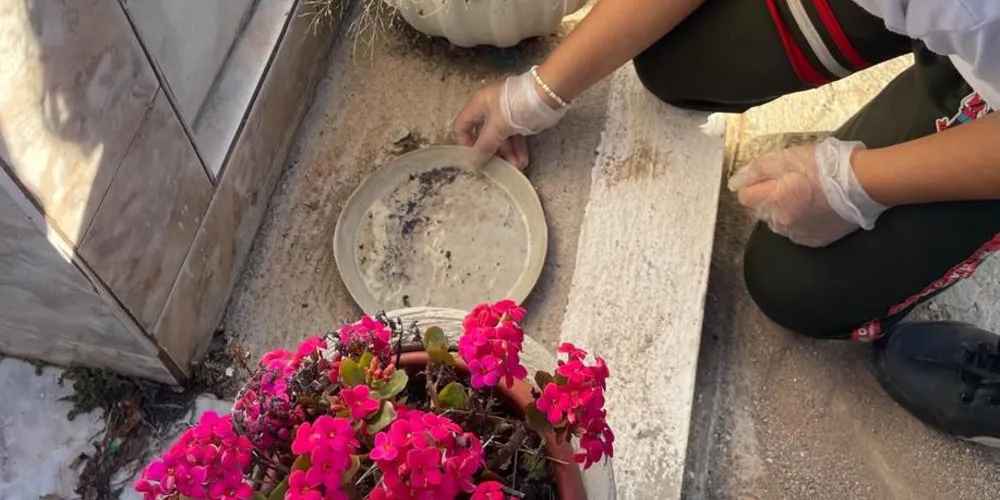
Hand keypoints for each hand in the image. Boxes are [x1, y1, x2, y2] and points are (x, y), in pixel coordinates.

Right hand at [453, 71, 567, 168]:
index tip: (475, 157)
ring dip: (508, 154)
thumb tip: (474, 161)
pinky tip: (523, 160)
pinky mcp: (519, 118)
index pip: (462, 125)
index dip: (465, 143)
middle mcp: (489, 108)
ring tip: (517, 166)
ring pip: (501, 138)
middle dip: (493, 152)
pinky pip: (514, 136)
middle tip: (499, 167)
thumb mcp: (499, 126)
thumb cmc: (518, 104)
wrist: (548, 93)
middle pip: (484, 135)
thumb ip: (486, 144)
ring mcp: (505, 113)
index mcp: (478, 104)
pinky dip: (517, 148)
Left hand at [728, 137, 888, 247]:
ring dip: (787, 211)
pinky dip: (803, 222)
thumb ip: (757, 170)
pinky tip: (816, 209)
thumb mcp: (786, 158)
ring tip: (807, 196)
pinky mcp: (816, 240)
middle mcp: (781, 221)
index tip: (768, 178)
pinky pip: (800, 232)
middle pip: (763, 211)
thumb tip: (736, 183)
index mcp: (772, 199)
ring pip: (781, 223)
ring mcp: (799, 233)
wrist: (862, 183)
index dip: (755, 185)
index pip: (746, 197)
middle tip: (794, 184)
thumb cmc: (825, 166)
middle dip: (772, 198)